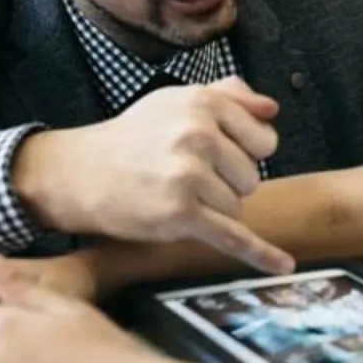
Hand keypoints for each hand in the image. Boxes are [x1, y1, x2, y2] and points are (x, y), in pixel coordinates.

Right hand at [12, 77, 294, 274]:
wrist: (78, 172)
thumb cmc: (133, 138)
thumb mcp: (175, 101)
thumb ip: (227, 96)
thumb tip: (271, 110)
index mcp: (204, 103)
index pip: (265, 140)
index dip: (244, 152)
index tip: (216, 155)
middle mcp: (198, 135)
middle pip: (252, 177)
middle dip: (224, 183)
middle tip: (182, 175)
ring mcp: (189, 175)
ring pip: (237, 208)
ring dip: (212, 209)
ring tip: (172, 193)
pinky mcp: (180, 214)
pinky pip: (233, 237)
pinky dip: (260, 254)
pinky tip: (283, 266)